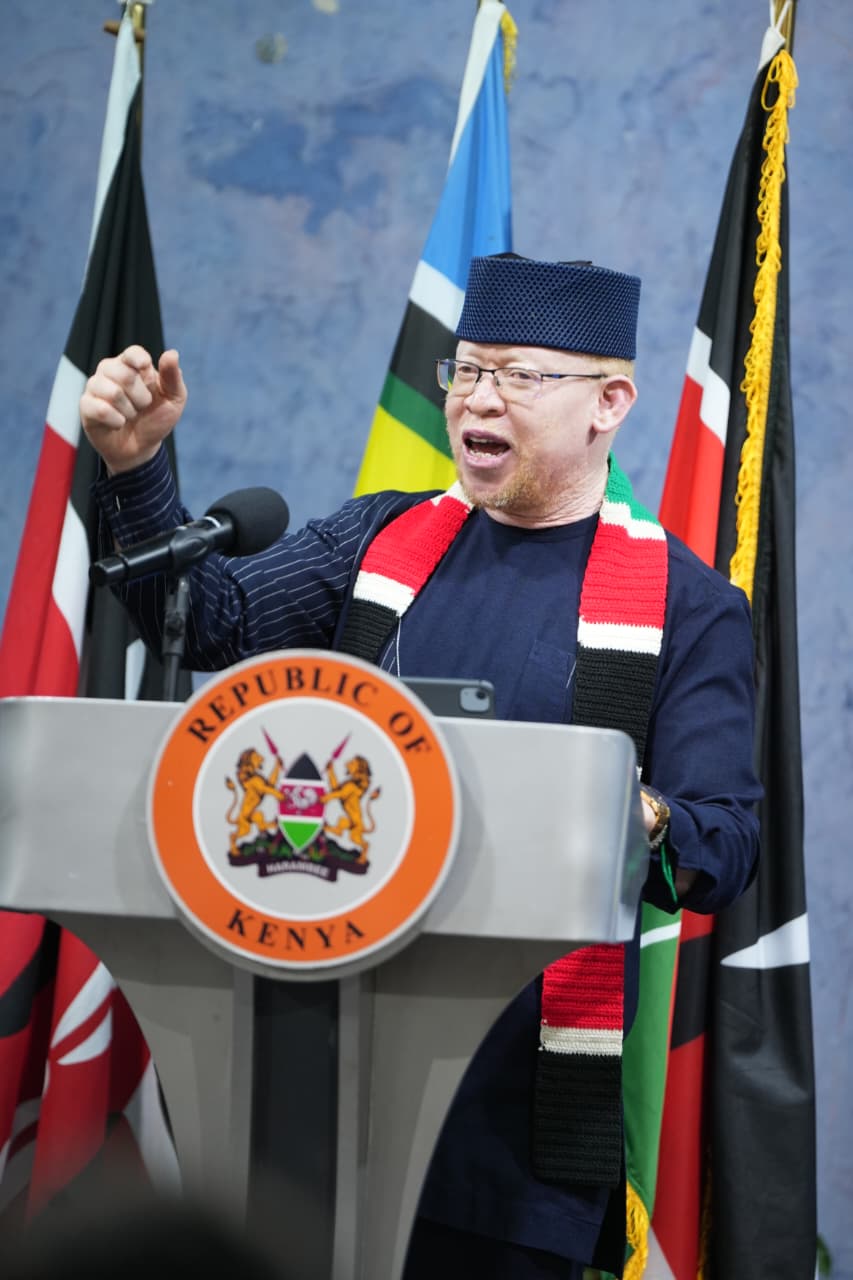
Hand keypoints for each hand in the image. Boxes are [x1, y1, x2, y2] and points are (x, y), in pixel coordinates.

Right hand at [80, 345, 187, 473]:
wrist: (141, 449)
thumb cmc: (156, 419)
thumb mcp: (174, 400)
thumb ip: (172, 378)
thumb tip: (172, 353)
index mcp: (132, 365)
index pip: (132, 353)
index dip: (138, 359)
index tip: (144, 367)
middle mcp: (110, 371)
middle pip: (124, 374)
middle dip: (141, 397)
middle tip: (142, 406)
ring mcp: (96, 387)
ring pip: (111, 392)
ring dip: (129, 410)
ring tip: (130, 415)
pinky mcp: (86, 406)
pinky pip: (99, 409)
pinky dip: (116, 420)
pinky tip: (118, 423)